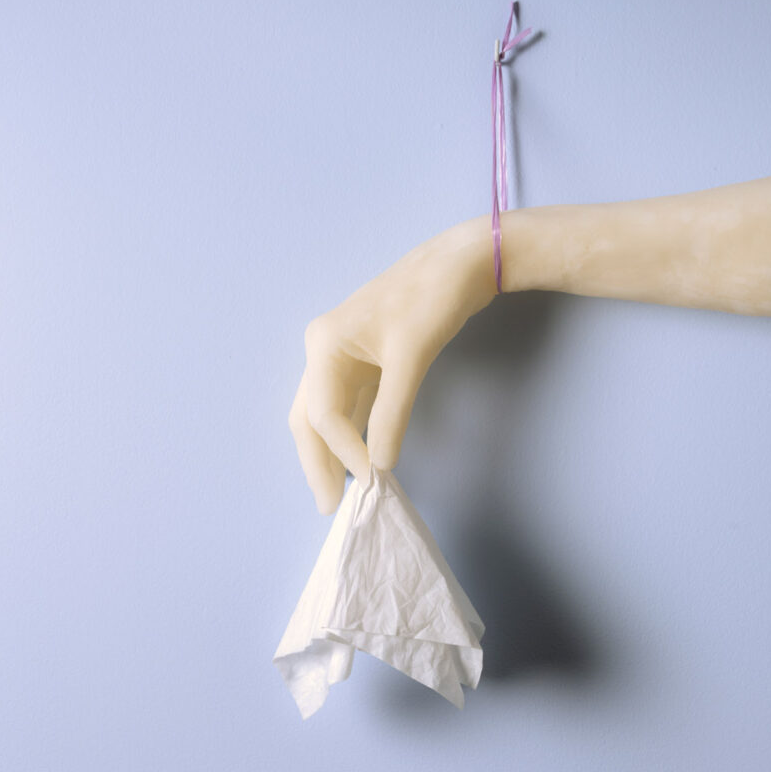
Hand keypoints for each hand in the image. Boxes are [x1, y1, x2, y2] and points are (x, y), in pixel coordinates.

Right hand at [289, 220, 495, 512]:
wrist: (460, 263)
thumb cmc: (432, 299)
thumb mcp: (412, 358)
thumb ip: (393, 413)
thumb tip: (381, 464)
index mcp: (325, 345)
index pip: (323, 414)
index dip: (344, 451)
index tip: (370, 480)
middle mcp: (325, 350)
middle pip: (310, 418)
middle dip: (318, 463)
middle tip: (330, 508)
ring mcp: (344, 356)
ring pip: (329, 414)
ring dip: (335, 452)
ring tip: (341, 493)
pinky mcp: (367, 360)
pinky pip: (352, 405)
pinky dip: (355, 433)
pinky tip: (362, 459)